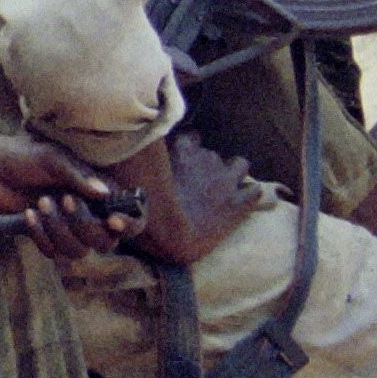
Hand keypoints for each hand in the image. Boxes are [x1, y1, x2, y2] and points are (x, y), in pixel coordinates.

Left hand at [0, 126, 134, 257]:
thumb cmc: (26, 156)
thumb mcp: (53, 159)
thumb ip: (79, 175)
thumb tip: (104, 193)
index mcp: (102, 192)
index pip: (133, 217)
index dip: (130, 224)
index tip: (112, 221)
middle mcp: (91, 213)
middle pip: (105, 241)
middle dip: (83, 224)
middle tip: (63, 199)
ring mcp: (70, 228)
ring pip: (78, 251)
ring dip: (59, 230)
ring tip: (41, 203)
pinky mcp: (48, 238)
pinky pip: (54, 252)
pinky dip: (40, 236)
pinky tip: (28, 214)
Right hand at [131, 132, 265, 267]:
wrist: (172, 240)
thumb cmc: (146, 213)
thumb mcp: (132, 181)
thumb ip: (135, 166)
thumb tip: (121, 161)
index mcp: (181, 150)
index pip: (191, 137)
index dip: (188, 150)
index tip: (181, 163)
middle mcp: (206, 158)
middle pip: (211, 153)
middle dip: (206, 167)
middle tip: (195, 185)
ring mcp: (226, 179)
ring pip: (239, 163)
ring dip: (232, 174)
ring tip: (221, 190)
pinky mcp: (240, 202)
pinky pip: (255, 191)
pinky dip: (248, 196)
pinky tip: (238, 205)